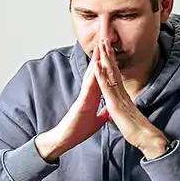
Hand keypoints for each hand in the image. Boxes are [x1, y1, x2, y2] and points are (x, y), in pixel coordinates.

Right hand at [34, 46, 108, 161]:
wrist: (67, 139)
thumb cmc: (79, 129)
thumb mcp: (97, 120)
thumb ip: (103, 113)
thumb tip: (110, 110)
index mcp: (93, 97)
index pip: (101, 78)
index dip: (107, 66)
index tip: (112, 54)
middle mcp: (88, 93)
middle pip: (96, 72)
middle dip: (101, 58)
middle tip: (105, 42)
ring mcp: (84, 96)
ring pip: (91, 76)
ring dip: (96, 62)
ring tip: (100, 48)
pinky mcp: (81, 103)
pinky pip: (88, 88)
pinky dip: (92, 78)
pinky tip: (96, 69)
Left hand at [94, 39, 167, 158]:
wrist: (146, 138)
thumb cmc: (138, 131)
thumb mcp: (126, 119)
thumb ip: (121, 112)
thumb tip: (117, 111)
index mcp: (123, 97)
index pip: (116, 77)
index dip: (111, 63)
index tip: (108, 52)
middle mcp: (122, 94)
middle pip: (114, 70)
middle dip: (108, 54)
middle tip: (104, 39)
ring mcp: (119, 97)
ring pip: (110, 74)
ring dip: (105, 59)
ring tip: (101, 45)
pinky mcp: (115, 104)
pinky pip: (106, 87)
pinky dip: (101, 75)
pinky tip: (97, 65)